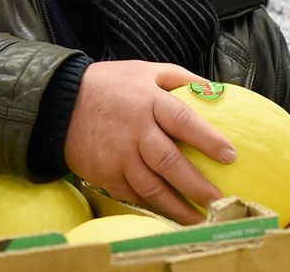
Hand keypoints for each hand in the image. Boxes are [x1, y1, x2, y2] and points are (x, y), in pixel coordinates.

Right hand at [63, 60, 236, 224]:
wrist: (59, 103)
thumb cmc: (111, 84)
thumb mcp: (147, 70)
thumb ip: (181, 78)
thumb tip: (215, 89)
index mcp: (149, 102)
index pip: (183, 121)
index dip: (208, 140)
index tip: (230, 156)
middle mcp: (135, 130)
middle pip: (169, 162)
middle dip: (196, 185)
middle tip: (219, 200)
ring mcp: (118, 155)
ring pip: (151, 186)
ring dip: (177, 206)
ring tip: (199, 219)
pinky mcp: (104, 173)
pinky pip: (132, 195)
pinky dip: (152, 207)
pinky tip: (169, 214)